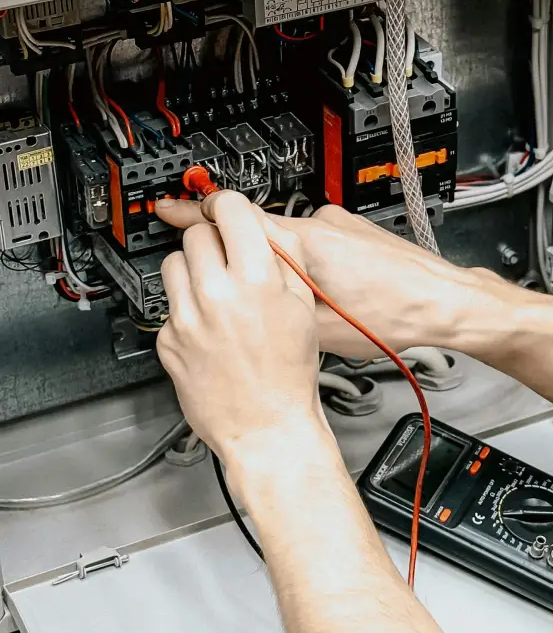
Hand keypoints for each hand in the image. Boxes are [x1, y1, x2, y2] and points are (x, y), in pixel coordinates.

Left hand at [157, 191, 322, 462]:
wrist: (268, 426)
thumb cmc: (289, 373)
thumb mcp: (304, 305)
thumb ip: (285, 256)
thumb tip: (263, 227)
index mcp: (256, 279)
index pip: (229, 210)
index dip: (229, 205)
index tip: (227, 209)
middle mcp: (216, 294)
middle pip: (198, 233)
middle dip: (214, 240)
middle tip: (229, 259)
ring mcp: (187, 318)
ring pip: (175, 262)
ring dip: (194, 268)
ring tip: (216, 291)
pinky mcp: (167, 340)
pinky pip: (169, 303)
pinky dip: (187, 306)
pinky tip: (210, 325)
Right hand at [158, 201, 495, 357]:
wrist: (445, 304)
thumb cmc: (395, 317)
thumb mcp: (321, 330)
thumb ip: (280, 306)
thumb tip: (252, 303)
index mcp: (306, 245)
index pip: (236, 218)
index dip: (196, 214)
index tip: (171, 209)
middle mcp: (321, 224)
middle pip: (260, 227)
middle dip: (240, 249)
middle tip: (231, 274)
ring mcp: (340, 223)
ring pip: (290, 237)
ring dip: (281, 261)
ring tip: (300, 298)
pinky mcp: (355, 230)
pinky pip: (315, 239)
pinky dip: (307, 259)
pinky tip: (326, 290)